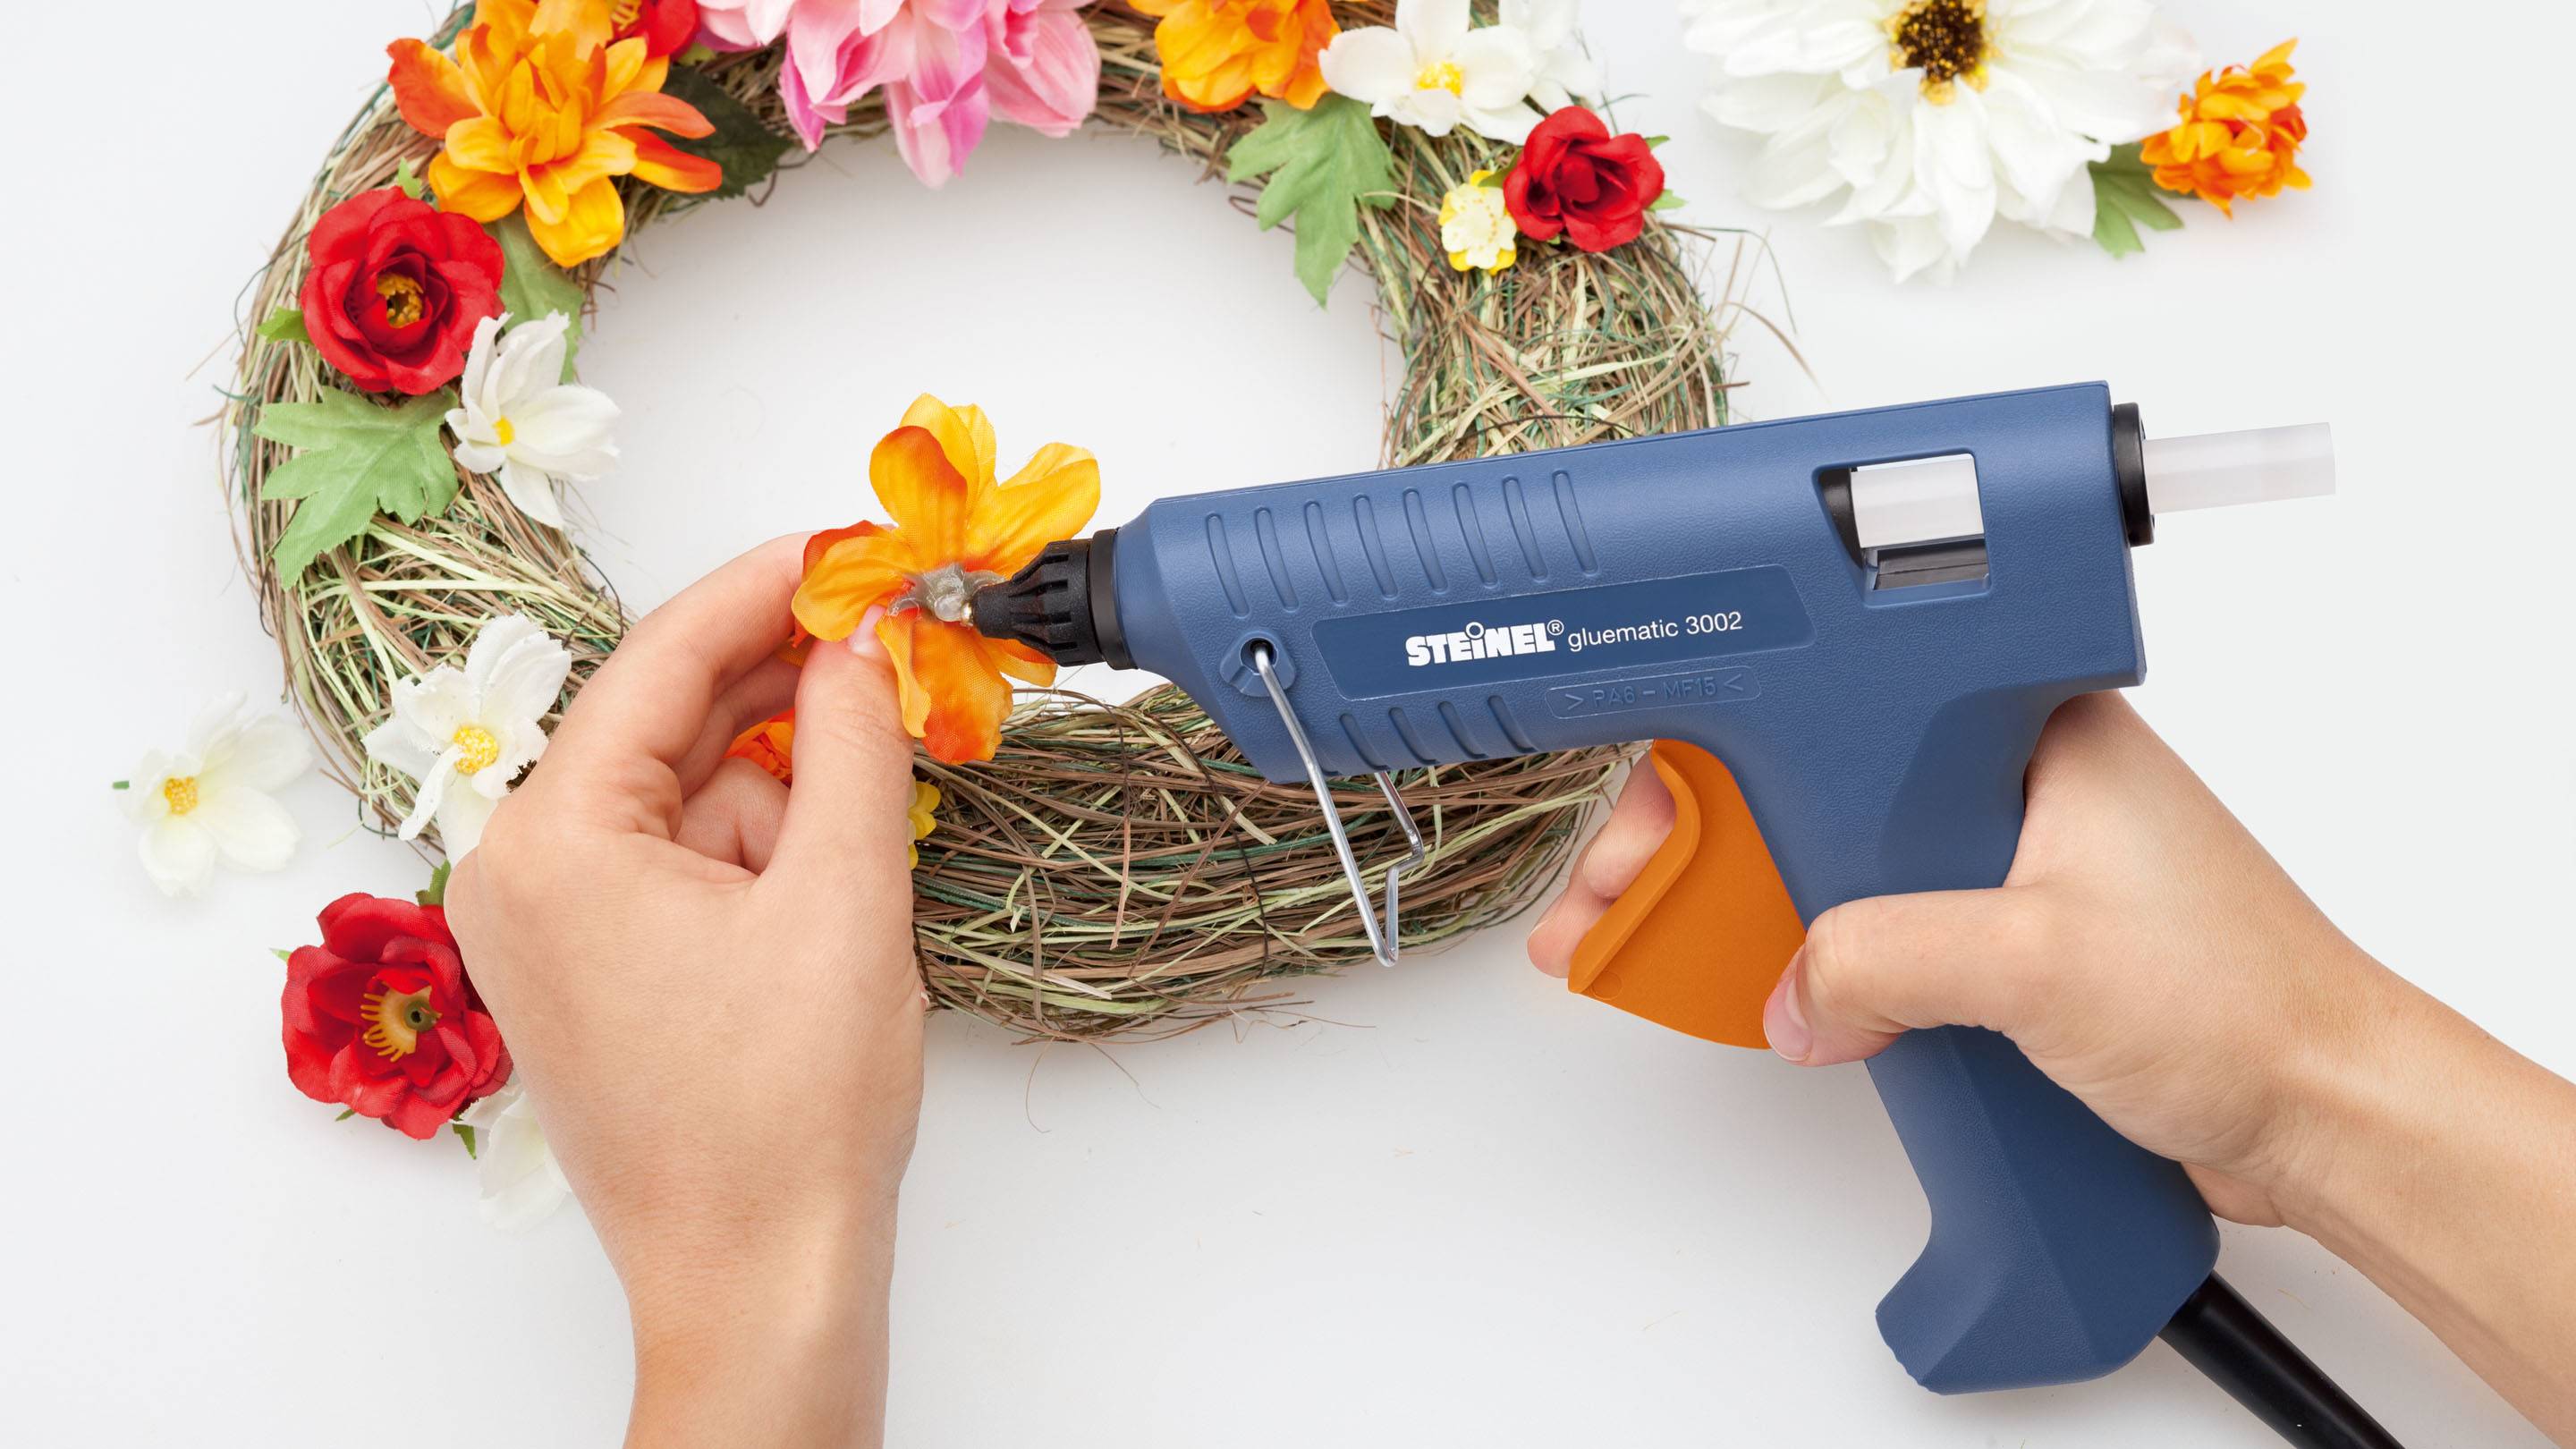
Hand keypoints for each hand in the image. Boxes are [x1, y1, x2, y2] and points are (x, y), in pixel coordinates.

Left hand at [446, 536, 923, 1448]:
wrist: (759, 1282)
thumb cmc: (788, 1117)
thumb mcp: (844, 896)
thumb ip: (851, 740)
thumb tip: (859, 635)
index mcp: (548, 843)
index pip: (661, 662)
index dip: (767, 588)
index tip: (849, 542)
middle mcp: (517, 873)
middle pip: (670, 726)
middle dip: (789, 700)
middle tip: (896, 645)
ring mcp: (546, 928)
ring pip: (690, 798)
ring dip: (786, 804)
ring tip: (852, 884)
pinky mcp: (588, 970)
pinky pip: (682, 863)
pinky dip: (762, 858)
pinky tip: (825, 907)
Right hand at [1528, 694, 2575, 1439]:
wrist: (2323, 1116)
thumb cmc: (2243, 1004)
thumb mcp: (2037, 966)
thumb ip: (1890, 960)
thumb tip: (1794, 989)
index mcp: (2018, 723)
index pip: (1828, 705)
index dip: (1716, 753)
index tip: (1641, 809)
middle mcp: (2000, 776)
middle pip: (1805, 785)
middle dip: (1693, 846)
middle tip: (1608, 911)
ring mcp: (1997, 859)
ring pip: (1830, 863)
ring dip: (1741, 909)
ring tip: (1642, 954)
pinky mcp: (1999, 937)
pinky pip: (1872, 931)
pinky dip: (1809, 962)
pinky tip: (1759, 996)